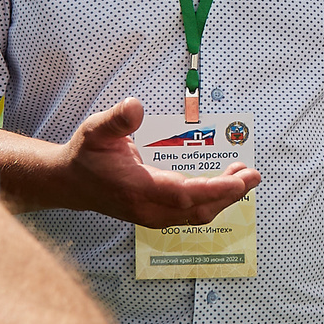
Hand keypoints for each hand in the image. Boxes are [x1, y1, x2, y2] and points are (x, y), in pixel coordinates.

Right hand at [59, 98, 259, 226]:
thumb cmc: (86, 154)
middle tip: (252, 174)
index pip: (182, 195)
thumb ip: (116, 120)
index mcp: (136, 188)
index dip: (214, 190)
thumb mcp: (95, 130)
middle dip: (229, 194)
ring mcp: (153, 216)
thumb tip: (135, 106)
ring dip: (223, 198)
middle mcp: (147, 208)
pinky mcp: (157, 216)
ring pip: (197, 215)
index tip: (239, 182)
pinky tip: (224, 184)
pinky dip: (212, 200)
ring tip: (243, 175)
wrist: (71, 183)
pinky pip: (191, 214)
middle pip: (198, 210)